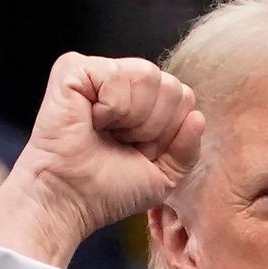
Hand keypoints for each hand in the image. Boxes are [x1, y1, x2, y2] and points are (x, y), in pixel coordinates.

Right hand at [0, 53, 204, 266]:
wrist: (69, 199)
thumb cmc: (108, 190)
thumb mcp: (163, 176)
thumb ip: (188, 150)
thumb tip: (197, 117)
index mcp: (144, 102)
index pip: (184, 98)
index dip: (169, 133)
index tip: (140, 152)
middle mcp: (123, 82)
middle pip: (172, 86)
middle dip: (154, 127)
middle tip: (121, 143)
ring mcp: (99, 72)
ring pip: (150, 76)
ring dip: (134, 118)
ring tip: (106, 132)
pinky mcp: (73, 68)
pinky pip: (118, 76)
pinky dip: (112, 108)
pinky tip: (91, 121)